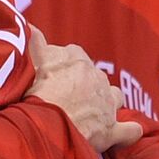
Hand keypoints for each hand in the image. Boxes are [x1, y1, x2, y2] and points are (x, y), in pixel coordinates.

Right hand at [26, 28, 142, 151]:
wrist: (46, 125)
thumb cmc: (35, 92)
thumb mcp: (31, 60)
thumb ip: (34, 41)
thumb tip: (30, 26)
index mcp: (76, 59)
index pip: (72, 54)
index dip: (61, 65)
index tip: (49, 74)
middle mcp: (96, 78)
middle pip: (93, 76)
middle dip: (82, 84)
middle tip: (61, 97)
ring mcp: (106, 105)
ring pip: (114, 97)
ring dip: (106, 102)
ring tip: (90, 112)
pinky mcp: (110, 131)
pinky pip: (129, 130)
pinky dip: (128, 131)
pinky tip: (126, 132)